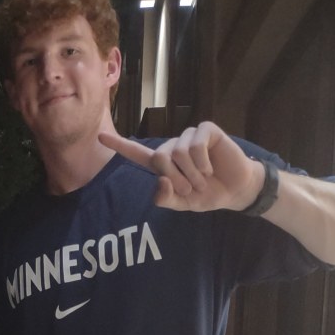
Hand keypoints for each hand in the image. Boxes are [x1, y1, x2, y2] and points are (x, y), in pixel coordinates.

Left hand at [99, 122, 264, 212]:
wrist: (234, 190)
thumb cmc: (206, 195)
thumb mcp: (182, 204)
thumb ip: (166, 198)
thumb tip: (160, 181)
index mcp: (163, 164)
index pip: (137, 154)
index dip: (120, 146)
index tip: (100, 138)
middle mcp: (173, 147)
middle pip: (160, 157)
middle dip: (176, 178)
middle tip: (192, 188)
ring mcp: (189, 137)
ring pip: (178, 152)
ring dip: (192, 173)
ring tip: (204, 179)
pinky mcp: (206, 130)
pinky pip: (196, 143)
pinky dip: (202, 161)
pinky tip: (210, 167)